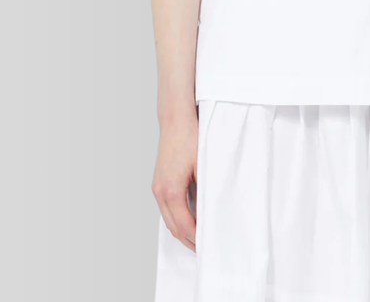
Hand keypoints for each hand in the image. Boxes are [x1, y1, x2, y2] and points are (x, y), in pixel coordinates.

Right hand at [151, 105, 198, 251]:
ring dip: (182, 231)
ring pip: (168, 219)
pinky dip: (177, 218)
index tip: (208, 246)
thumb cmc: (190, 138)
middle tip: (205, 250)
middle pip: (173, 227)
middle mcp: (160, 192)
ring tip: (199, 239)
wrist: (175, 120)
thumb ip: (205, 191)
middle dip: (189, 241)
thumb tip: (213, 212)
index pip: (184, 225)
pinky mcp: (159, 182)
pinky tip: (190, 220)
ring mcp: (157, 187)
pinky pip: (167, 208)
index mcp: (171, 190)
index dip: (196, 239)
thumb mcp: (203, 166)